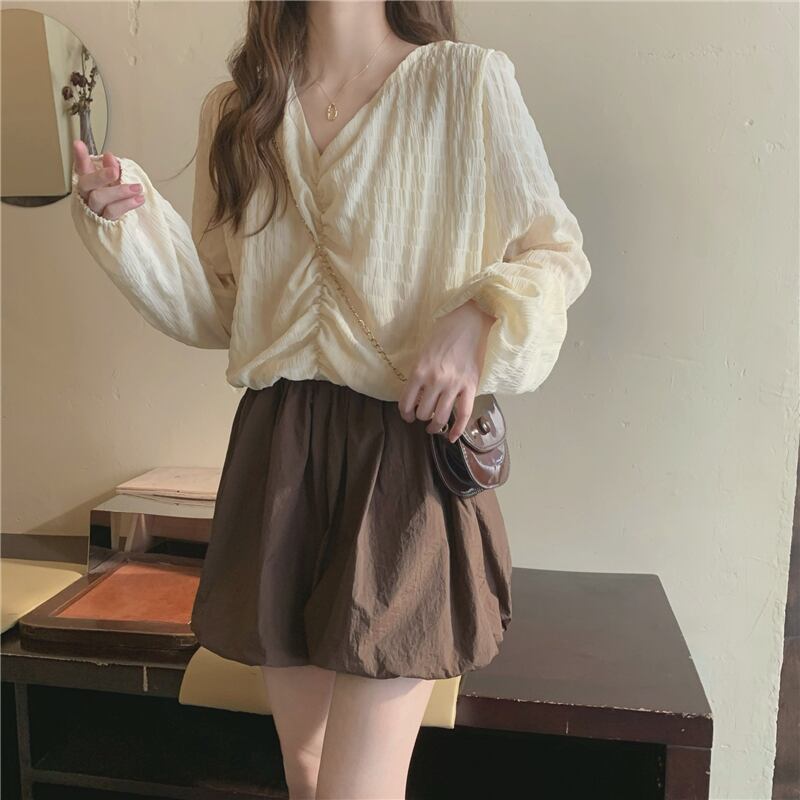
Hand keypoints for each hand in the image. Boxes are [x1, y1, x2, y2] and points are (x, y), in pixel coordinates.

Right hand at [72, 139, 143, 219]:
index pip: (82, 168)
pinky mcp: (104, 223)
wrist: (120, 233)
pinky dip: (127, 204)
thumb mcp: (115, 184)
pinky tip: (139, 199)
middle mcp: (87, 197)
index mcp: (89, 185)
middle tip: (114, 170)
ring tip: (137, 188)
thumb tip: (110, 157)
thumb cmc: (116, 205)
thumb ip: (112, 170)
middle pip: (86, 183)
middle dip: (100, 175)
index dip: (80, 157)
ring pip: (99, 198)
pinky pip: (113, 212)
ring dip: (120, 191)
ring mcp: (94, 210)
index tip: (78, 144)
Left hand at [398, 299, 496, 442]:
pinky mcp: (470, 386)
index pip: (406, 403)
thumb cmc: (443, 332)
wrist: (469, 320)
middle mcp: (435, 381)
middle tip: (423, 417)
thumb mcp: (423, 352)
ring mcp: (454, 385)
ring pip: (441, 418)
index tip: (408, 416)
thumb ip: (419, 374)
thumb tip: (418, 396)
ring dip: (435, 426)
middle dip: (421, 418)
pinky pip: (463, 415)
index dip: (405, 414)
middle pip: (423, 413)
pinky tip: (452, 437)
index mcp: (419, 371)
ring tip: (434, 427)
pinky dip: (457, 430)